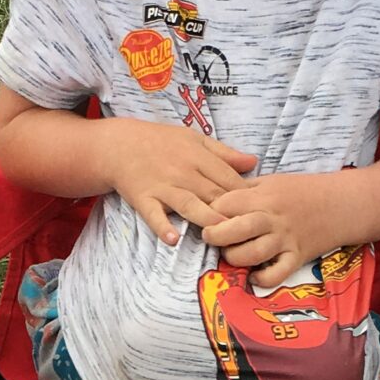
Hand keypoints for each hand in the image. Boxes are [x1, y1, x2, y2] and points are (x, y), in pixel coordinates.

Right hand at [101, 120, 256, 245]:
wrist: (119, 144)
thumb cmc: (160, 142)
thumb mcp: (194, 140)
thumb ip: (224, 153)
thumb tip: (254, 162)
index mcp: (198, 157)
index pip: (228, 178)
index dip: (246, 195)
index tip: (260, 210)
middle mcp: (183, 172)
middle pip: (213, 194)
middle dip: (232, 212)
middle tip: (250, 231)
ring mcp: (163, 187)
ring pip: (189, 205)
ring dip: (206, 219)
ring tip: (221, 234)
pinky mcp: (144, 199)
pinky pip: (154, 215)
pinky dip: (162, 226)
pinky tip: (173, 239)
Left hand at [200, 173, 351, 289]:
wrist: (343, 203)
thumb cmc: (304, 191)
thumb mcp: (273, 181)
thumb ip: (246, 189)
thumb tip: (216, 198)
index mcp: (264, 196)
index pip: (226, 203)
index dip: (211, 210)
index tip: (208, 215)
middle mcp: (273, 218)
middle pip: (235, 229)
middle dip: (215, 236)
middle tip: (210, 237)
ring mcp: (285, 239)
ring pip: (252, 254)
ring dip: (234, 258)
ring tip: (231, 255)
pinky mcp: (297, 257)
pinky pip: (276, 275)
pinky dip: (261, 279)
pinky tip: (254, 275)